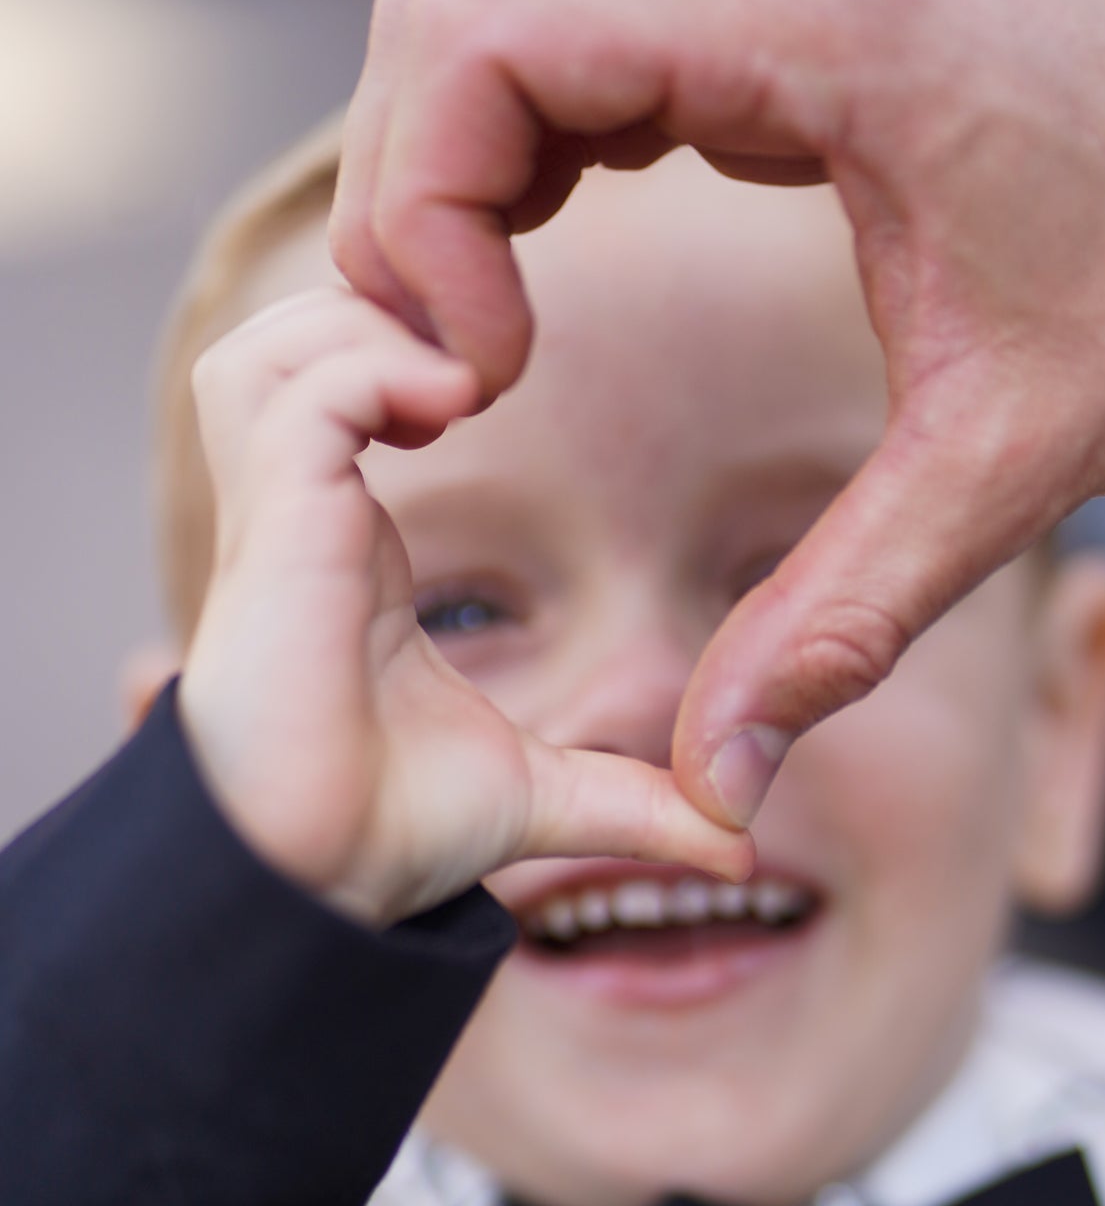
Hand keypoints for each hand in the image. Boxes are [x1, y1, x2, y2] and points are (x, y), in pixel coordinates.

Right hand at [178, 290, 751, 925]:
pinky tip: (451, 407)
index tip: (493, 383)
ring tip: (462, 383)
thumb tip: (735, 845)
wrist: (311, 896)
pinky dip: (371, 372)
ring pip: (267, 350)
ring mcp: (279, 524)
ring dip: (369, 330)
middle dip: (385, 310)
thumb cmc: (387, 843)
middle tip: (485, 364)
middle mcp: (302, 519)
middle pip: (287, 339)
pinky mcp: (276, 539)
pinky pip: (295, 398)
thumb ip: (633, 805)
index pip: (334, 387)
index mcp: (348, 544)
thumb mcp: (540, 803)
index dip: (404, 350)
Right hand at [331, 0, 1104, 825]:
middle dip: (415, 202)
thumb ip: (843, 618)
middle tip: (470, 364)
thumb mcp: (1015, 457)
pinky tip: (570, 250)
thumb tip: (720, 776)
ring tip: (508, 329)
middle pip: (454, 15)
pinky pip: (595, 27)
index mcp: (809, 17)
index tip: (484, 369)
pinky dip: (542, 140)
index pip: (477, 41)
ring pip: (506, 11)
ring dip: (468, 174)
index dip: (423, 216)